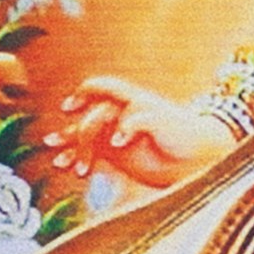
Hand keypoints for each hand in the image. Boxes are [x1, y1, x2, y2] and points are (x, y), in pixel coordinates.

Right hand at [51, 77, 233, 189]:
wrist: (197, 157)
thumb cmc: (185, 133)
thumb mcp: (164, 122)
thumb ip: (139, 123)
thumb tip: (114, 141)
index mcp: (132, 100)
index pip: (103, 88)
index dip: (85, 94)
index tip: (72, 107)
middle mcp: (119, 114)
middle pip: (92, 118)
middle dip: (83, 133)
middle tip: (85, 151)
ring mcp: (114, 133)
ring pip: (84, 135)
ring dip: (69, 143)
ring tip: (55, 151)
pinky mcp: (113, 154)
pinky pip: (89, 153)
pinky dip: (75, 157)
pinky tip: (63, 165)